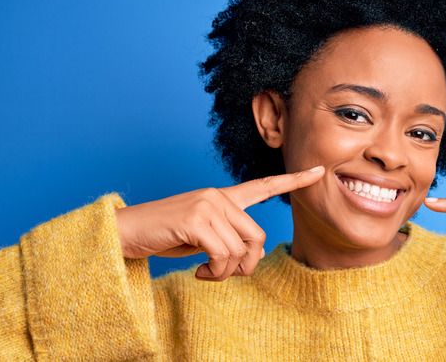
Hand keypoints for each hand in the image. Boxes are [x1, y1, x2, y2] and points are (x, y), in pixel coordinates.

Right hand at [115, 166, 324, 280]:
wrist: (126, 232)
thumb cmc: (165, 236)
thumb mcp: (203, 235)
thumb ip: (229, 237)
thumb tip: (251, 255)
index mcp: (223, 198)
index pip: (264, 186)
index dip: (293, 181)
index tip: (319, 172)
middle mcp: (219, 196)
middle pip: (258, 237)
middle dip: (245, 264)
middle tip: (220, 273)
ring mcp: (208, 205)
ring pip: (241, 249)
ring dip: (225, 272)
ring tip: (206, 272)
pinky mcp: (196, 219)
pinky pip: (223, 255)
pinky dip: (214, 272)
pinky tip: (197, 271)